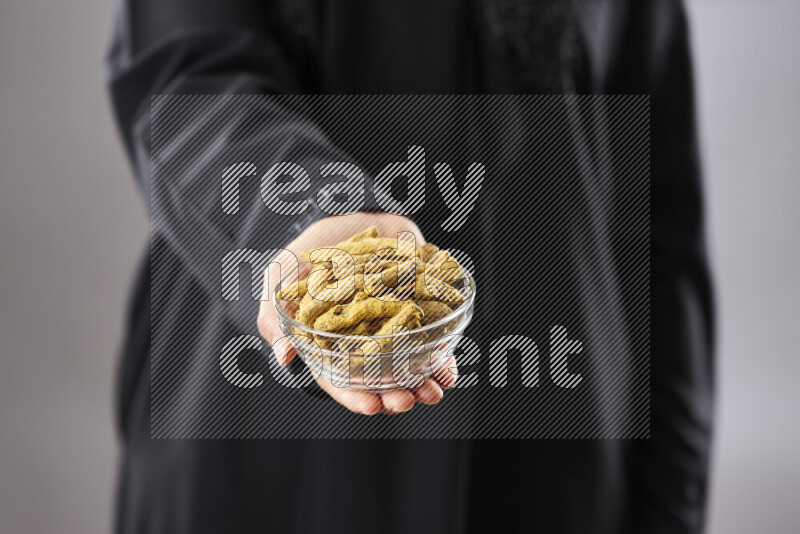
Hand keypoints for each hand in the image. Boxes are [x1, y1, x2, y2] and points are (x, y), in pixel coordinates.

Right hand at [257, 212, 456, 414]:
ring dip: (422, 383)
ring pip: (410, 366)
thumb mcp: (281, 276)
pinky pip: (434, 339)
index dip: (354, 396)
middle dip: (393, 396)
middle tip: (404, 401)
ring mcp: (395, 327)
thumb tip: (284, 356)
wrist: (353, 214)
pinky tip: (447, 369)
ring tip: (431, 391)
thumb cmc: (312, 249)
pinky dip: (442, 357)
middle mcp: (366, 341)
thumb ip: (276, 314)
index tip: (370, 406)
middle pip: (379, 380)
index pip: (341, 380)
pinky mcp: (420, 309)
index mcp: (331, 343)